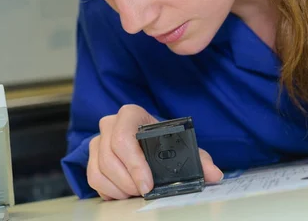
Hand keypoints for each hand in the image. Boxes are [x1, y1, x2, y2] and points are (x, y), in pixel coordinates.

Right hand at [87, 104, 223, 199]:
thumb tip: (215, 174)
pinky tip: (124, 192)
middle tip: (145, 192)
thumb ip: (199, 158)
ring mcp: (98, 139)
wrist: (146, 137)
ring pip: (99, 170)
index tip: (148, 185)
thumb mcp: (180, 144)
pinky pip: (93, 177)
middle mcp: (110, 123)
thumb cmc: (161, 139)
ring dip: (119, 188)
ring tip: (136, 193)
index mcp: (131, 114)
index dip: (134, 164)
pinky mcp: (92, 156)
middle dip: (128, 181)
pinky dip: (108, 190)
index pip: (123, 137)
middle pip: (109, 156)